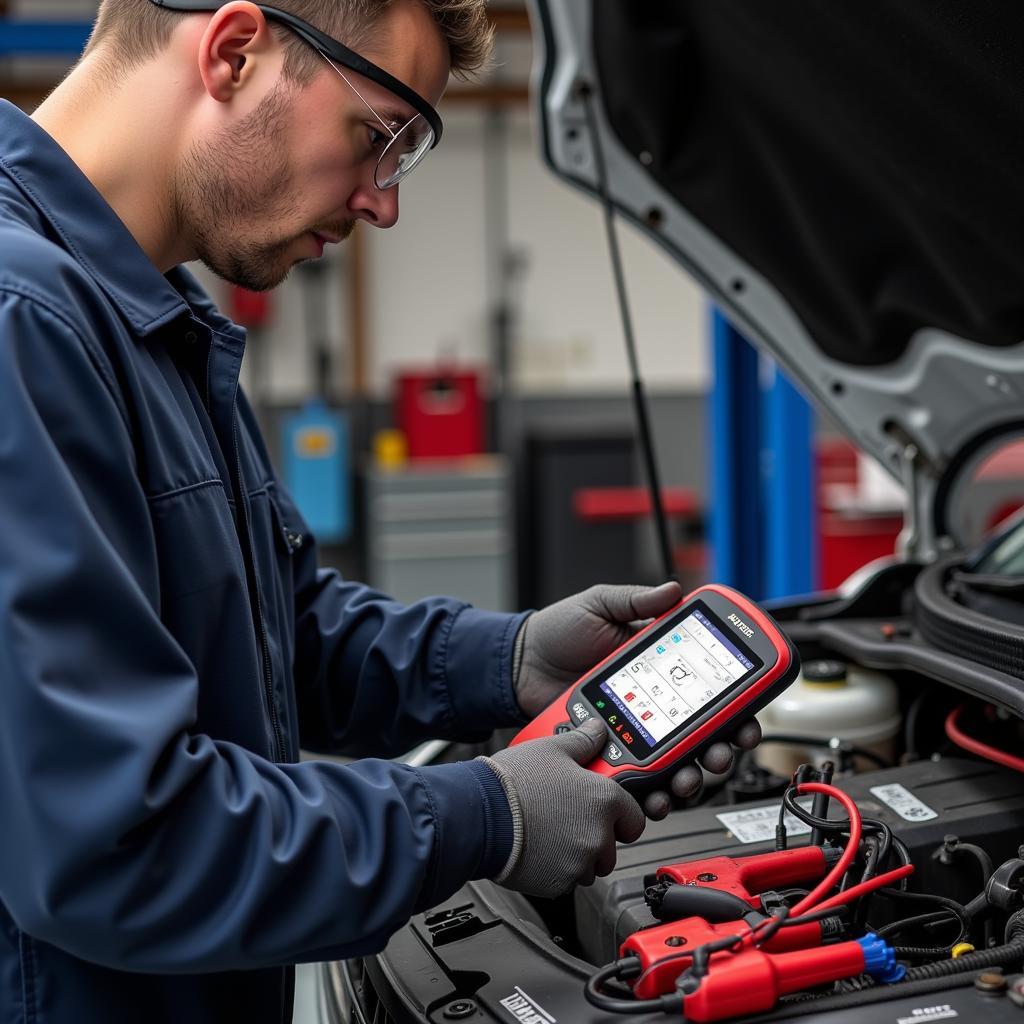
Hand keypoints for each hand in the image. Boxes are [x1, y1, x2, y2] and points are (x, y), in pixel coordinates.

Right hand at [479, 718, 645, 896]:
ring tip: (549, 833)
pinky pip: (566, 880)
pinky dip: (556, 870)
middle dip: (594, 837)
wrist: (479, 815)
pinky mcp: (558, 884)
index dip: (621, 815)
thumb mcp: (551, 748)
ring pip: (589, 866)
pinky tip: (537, 849)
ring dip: (576, 856)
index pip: (635, 819)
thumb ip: (582, 741)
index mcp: (604, 800)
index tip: (608, 813)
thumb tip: (597, 730)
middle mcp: (598, 835)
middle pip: (611, 846)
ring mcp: (579, 863)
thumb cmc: (513, 782)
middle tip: (567, 819)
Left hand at [513, 582, 761, 818]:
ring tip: (690, 779)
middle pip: (703, 734)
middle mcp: (653, 703)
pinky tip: (657, 797)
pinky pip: (638, 780)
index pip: (709, 689)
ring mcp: (633, 731)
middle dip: (722, 749)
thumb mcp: (599, 606)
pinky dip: (653, 794)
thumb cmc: (557, 632)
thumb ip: (635, 600)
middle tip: (722, 753)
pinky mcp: (610, 753)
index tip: (747, 717)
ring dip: (693, 776)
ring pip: (677, 763)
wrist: (517, 665)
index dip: (736, 705)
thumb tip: (673, 591)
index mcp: (659, 667)